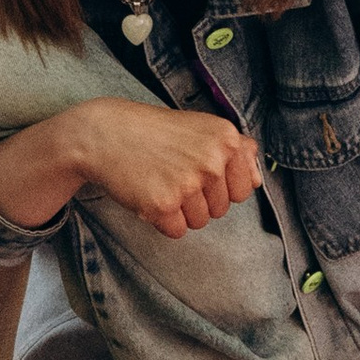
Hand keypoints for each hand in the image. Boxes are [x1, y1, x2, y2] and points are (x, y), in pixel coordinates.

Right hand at [0, 96, 260, 236]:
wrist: (102, 133)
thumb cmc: (153, 133)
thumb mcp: (199, 128)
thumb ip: (235, 151)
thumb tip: (257, 180)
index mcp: (226, 138)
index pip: (243, 188)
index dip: (218, 186)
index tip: (195, 169)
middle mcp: (213, 160)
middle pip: (221, 209)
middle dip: (197, 200)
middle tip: (170, 173)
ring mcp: (188, 182)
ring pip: (199, 222)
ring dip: (178, 211)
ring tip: (157, 181)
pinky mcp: (163, 204)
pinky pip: (175, 231)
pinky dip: (160, 220)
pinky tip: (145, 193)